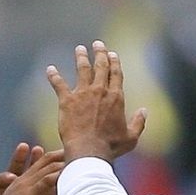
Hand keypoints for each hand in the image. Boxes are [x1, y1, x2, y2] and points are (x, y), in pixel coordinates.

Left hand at [47, 40, 146, 162]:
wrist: (89, 150)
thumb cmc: (110, 147)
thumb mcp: (131, 137)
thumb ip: (139, 122)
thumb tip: (145, 110)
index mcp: (116, 97)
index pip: (116, 74)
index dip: (114, 62)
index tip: (112, 54)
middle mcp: (100, 91)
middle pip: (101, 66)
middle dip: (100, 53)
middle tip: (97, 44)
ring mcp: (83, 94)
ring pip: (82, 69)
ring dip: (81, 57)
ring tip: (79, 49)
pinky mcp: (67, 101)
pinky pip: (59, 84)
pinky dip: (53, 76)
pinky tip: (50, 69)